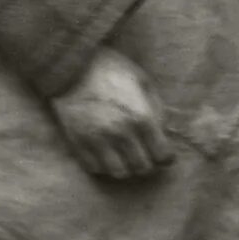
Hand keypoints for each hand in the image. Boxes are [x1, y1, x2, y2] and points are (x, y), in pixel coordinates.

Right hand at [51, 47, 172, 180]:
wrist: (72, 66)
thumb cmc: (112, 70)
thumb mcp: (143, 82)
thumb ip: (157, 109)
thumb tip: (162, 133)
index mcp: (141, 117)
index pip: (162, 156)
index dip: (166, 157)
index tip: (164, 153)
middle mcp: (120, 134)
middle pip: (142, 168)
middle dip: (148, 163)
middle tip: (145, 154)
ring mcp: (97, 142)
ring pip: (119, 173)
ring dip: (126, 167)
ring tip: (125, 156)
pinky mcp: (78, 144)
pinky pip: (96, 169)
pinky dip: (104, 165)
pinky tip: (106, 153)